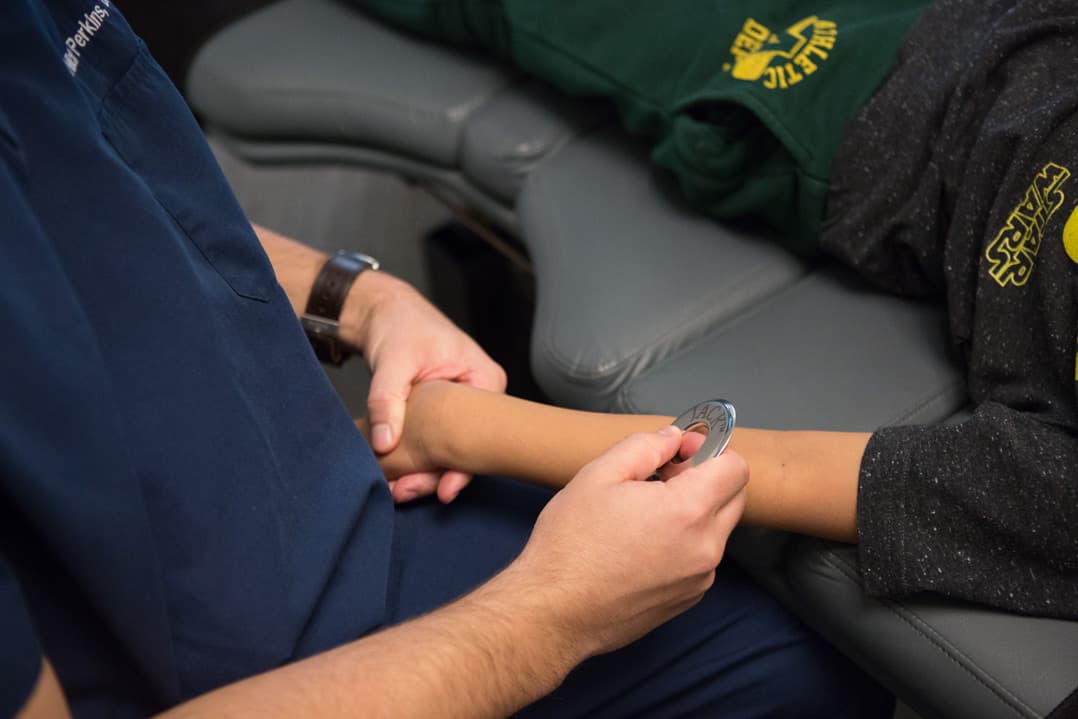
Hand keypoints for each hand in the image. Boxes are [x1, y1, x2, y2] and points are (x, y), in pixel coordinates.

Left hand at [342, 272, 505, 502]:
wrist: (385, 312)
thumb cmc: (400, 325)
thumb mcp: (394, 360)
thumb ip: (388, 400)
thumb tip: (385, 443)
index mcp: (485, 380)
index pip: (483, 431)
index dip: (464, 464)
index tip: (445, 490)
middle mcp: (481, 396)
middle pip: (467, 446)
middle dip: (436, 473)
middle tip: (404, 492)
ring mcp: (463, 407)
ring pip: (450, 448)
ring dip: (424, 470)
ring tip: (397, 490)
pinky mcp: (444, 414)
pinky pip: (437, 442)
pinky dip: (418, 458)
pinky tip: (398, 477)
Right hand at [508, 426, 747, 657]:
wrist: (555, 611)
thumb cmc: (570, 545)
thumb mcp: (598, 475)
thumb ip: (645, 446)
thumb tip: (672, 439)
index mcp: (687, 511)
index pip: (735, 467)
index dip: (710, 448)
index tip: (680, 450)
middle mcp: (705, 548)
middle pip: (733, 496)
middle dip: (706, 477)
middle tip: (661, 476)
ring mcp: (700, 578)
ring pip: (716, 528)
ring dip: (694, 510)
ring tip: (644, 512)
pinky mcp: (688, 598)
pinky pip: (701, 557)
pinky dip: (684, 541)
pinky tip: (641, 543)